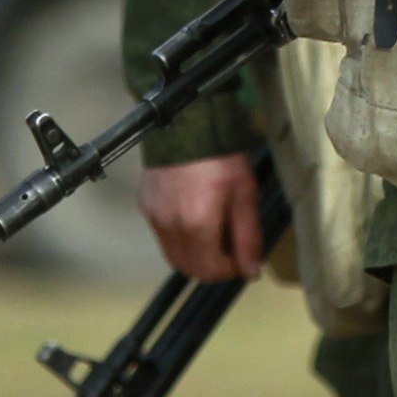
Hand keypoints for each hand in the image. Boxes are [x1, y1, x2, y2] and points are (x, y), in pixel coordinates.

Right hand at [138, 154, 265, 281]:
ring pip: (174, 255)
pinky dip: (179, 237)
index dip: (230, 269)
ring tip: (212, 231)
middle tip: (229, 245)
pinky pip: (162, 235)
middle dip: (212, 265)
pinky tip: (192, 215)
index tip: (242, 255)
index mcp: (197, 226)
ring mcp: (153, 217)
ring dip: (195, 254)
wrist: (189, 123)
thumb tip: (252, 272)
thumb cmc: (222, 157)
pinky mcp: (145, 205)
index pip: (210, 271)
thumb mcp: (244, 193)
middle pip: (190, 269)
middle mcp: (170, 227)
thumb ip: (248, 237)